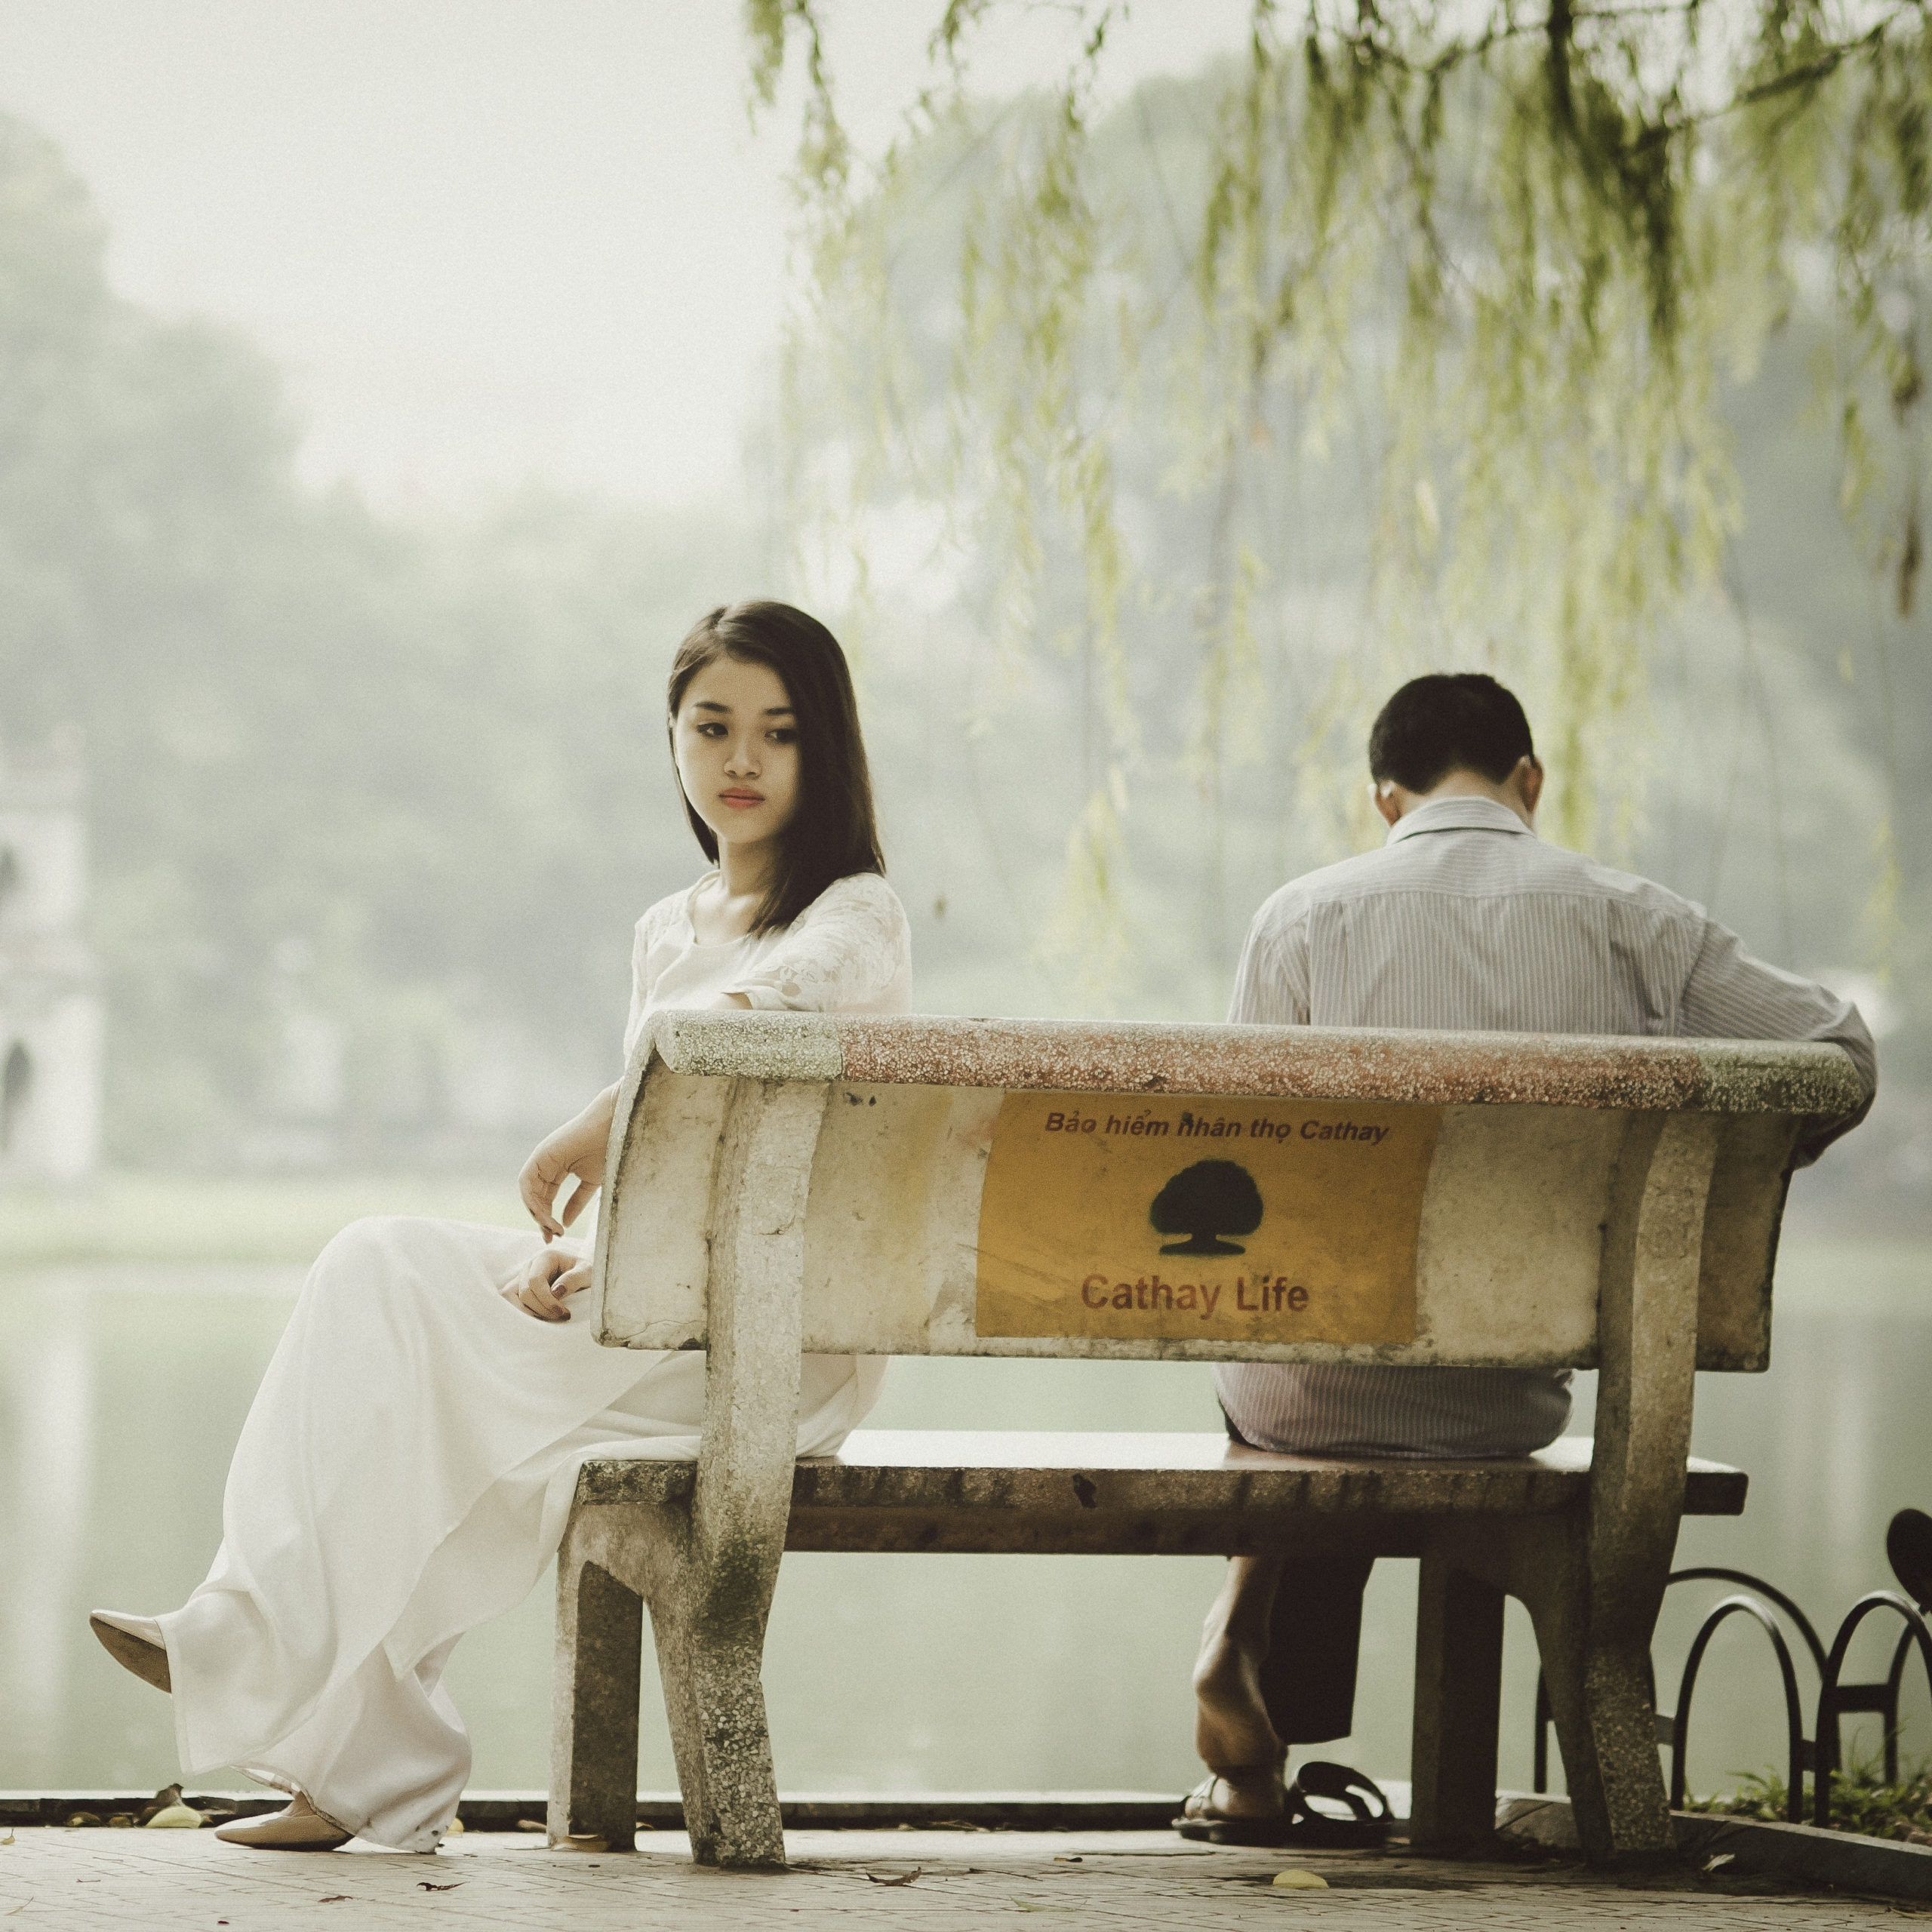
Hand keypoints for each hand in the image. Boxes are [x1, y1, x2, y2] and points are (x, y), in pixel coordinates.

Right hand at [504, 1244, 593, 1320]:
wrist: (581, 1275)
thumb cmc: (585, 1272)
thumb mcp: (588, 1272)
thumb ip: (574, 1279)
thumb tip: (556, 1292)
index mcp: (545, 1257)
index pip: (535, 1280)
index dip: (547, 1300)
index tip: (563, 1312)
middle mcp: (530, 1265)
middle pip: (525, 1292)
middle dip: (542, 1309)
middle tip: (561, 1316)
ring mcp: (522, 1277)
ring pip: (512, 1297)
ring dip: (529, 1313)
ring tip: (549, 1319)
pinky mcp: (519, 1288)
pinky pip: (510, 1301)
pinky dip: (521, 1313)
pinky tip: (539, 1319)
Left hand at [519, 1085, 618, 1238]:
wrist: (614, 1127)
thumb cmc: (608, 1150)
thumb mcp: (590, 1183)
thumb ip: (576, 1202)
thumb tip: (565, 1223)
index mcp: (557, 1169)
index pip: (545, 1198)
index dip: (548, 1218)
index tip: (558, 1235)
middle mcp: (546, 1165)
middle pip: (535, 1198)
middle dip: (541, 1220)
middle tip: (552, 1237)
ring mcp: (542, 1159)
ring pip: (529, 1192)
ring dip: (538, 1213)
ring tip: (552, 1229)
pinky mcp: (540, 1156)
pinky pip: (527, 1182)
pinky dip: (532, 1200)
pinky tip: (546, 1215)